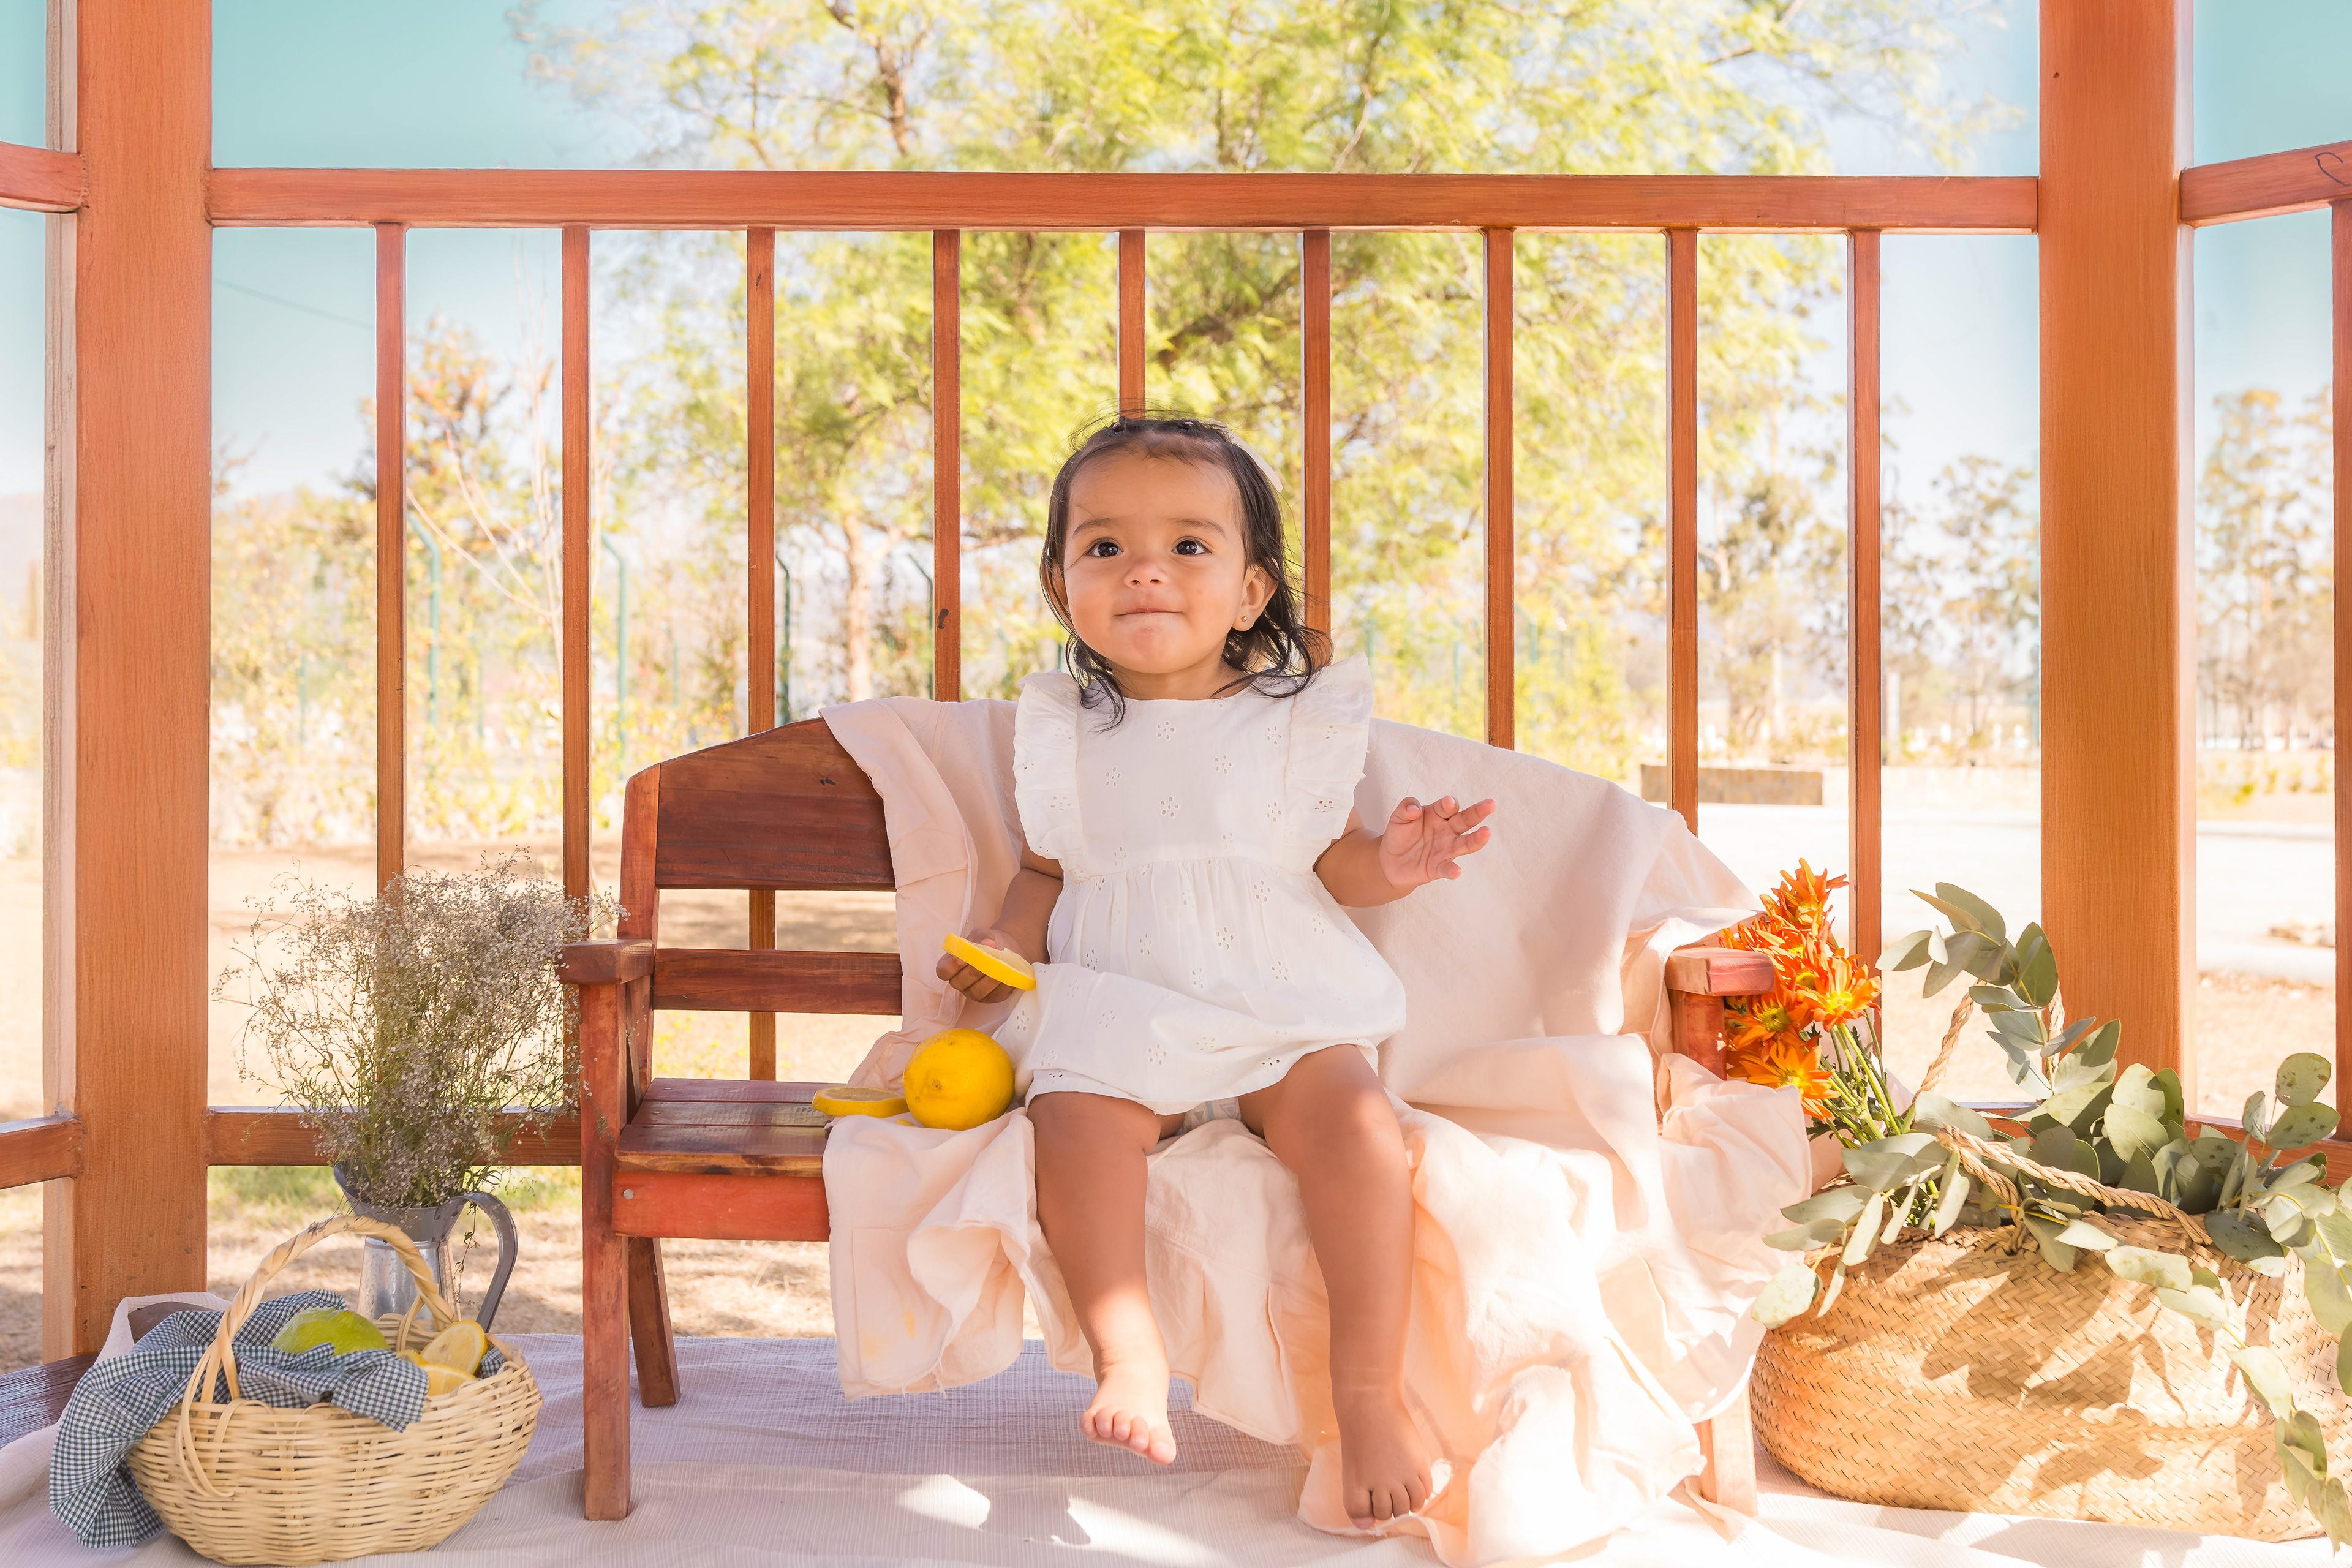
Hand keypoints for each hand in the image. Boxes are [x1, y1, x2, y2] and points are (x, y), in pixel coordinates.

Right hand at [934, 925, 1029, 1004]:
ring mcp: (975, 991)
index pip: (943, 971)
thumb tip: (986, 943)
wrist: (1005, 947)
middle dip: (972, 972)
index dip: (950, 967)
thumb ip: (981, 936)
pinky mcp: (992, 997)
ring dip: (988, 980)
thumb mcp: (982, 933)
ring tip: (999, 967)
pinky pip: (995, 995)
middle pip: (959, 983)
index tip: (962, 959)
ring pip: (977, 992)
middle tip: (985, 961)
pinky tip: (1008, 973)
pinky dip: (1002, 985)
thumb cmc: (988, 940)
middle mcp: (960, 981)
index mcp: (951, 965)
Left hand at [1376, 795, 1495, 890]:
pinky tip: (1457, 871)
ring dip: (1476, 839)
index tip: (1449, 803)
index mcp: (1438, 814)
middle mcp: (1447, 830)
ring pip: (1465, 843)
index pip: (1447, 807)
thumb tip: (1416, 809)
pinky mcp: (1439, 867)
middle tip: (1490, 804)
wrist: (1391, 860)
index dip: (1449, 804)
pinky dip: (1452, 870)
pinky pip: (1447, 868)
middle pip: (1465, 820)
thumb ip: (1406, 808)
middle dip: (1477, 812)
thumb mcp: (1398, 817)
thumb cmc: (1400, 834)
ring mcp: (1446, 849)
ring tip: (1486, 833)